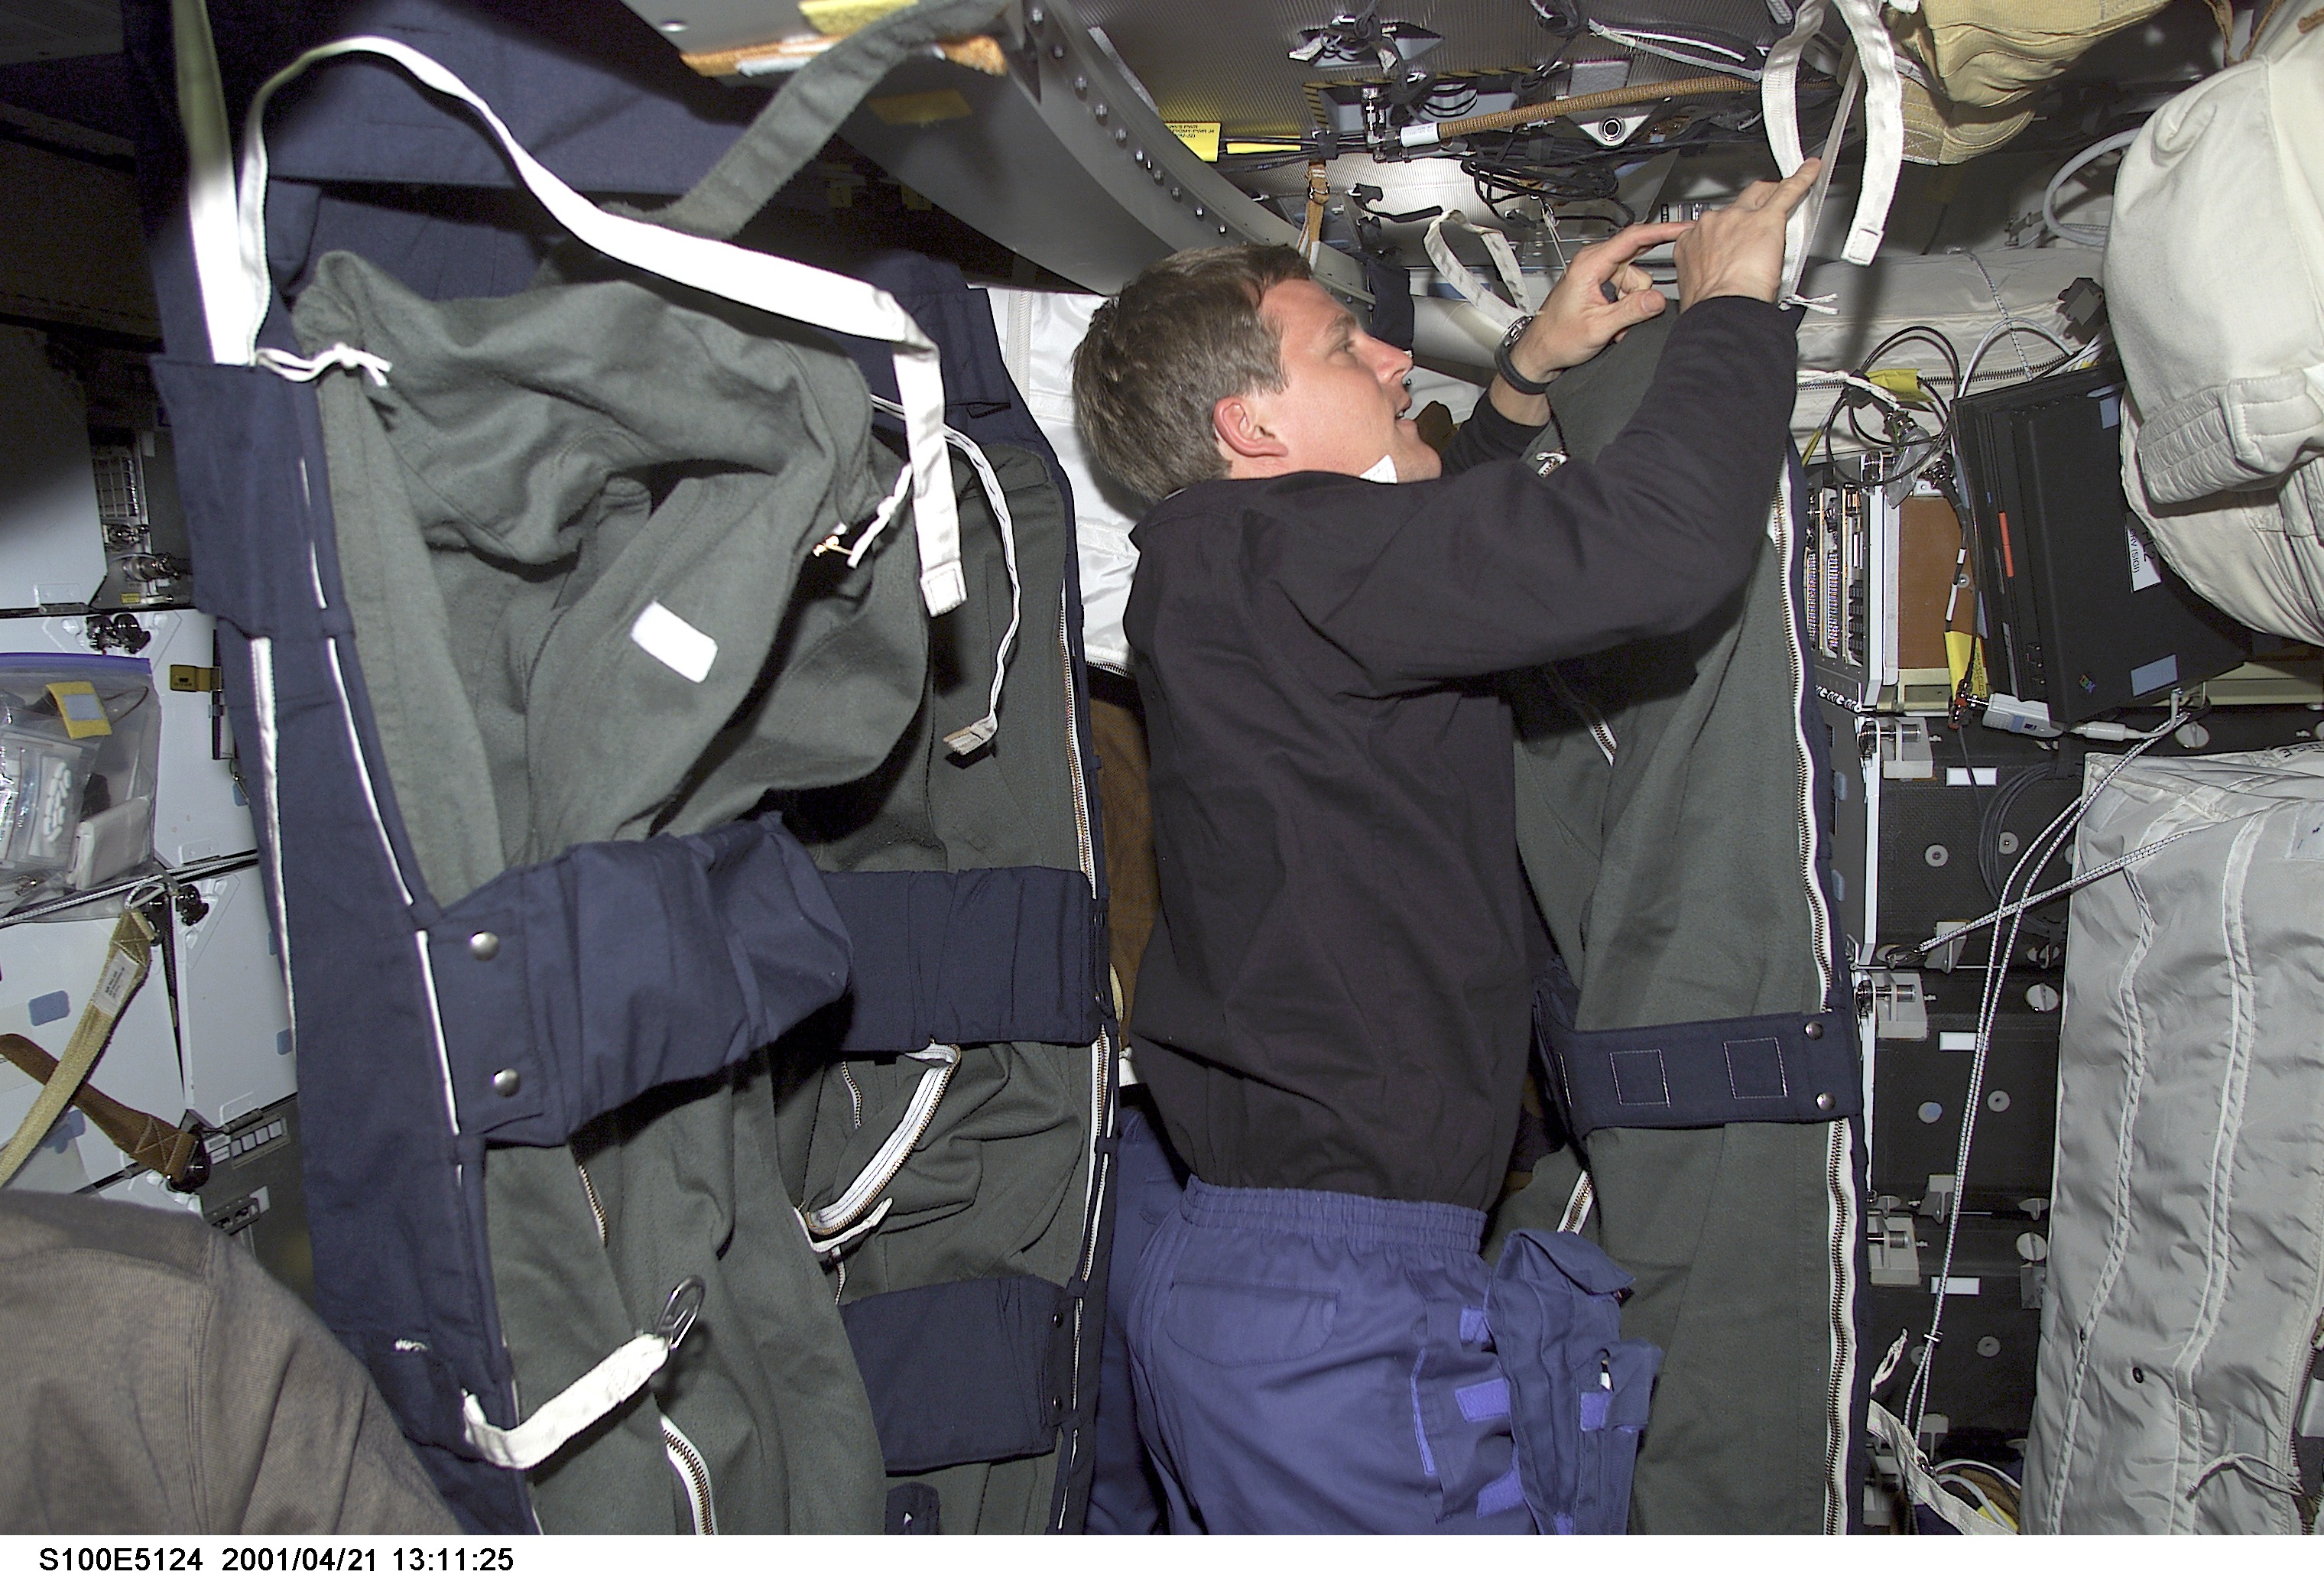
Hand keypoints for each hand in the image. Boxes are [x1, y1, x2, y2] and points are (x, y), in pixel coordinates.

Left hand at [1503, 221, 1688, 383]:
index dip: (1663, 231)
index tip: (1684, 227)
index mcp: (1589, 265)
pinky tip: (1613, 321)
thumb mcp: (1598, 328)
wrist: (1541, 351)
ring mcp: (1598, 273)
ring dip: (1631, 304)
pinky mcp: (1601, 284)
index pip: (1633, 238)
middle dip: (1639, 292)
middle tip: (1627, 316)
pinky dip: (1626, 306)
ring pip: (1635, 280)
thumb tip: (1657, 299)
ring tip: (1613, 324)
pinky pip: (1627, 289)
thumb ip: (1630, 312)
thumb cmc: (1557, 338)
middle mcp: (1593, 263)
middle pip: (1638, 263)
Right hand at [1672, 159, 1821, 308]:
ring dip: (1772, 197)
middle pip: (1736, 203)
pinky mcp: (1768, 218)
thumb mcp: (1696, 285)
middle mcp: (1712, 224)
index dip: (1725, 231)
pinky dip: (1802, 179)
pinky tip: (1811, 171)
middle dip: (1749, 206)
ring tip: (1786, 198)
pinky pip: (1788, 192)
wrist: (1723, 309)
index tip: (1733, 239)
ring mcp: (1739, 218)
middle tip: (1761, 215)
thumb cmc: (1709, 305)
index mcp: (1691, 241)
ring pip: (1760, 195)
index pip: (1711, 226)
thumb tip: (1721, 279)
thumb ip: (1708, 272)